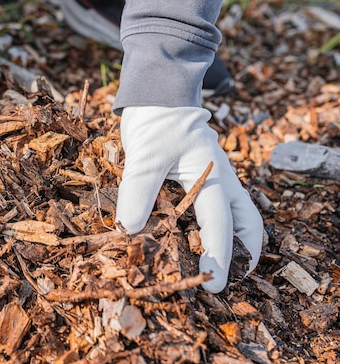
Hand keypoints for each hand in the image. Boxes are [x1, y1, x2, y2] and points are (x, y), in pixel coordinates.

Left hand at [116, 106, 262, 292]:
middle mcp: (221, 179)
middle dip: (243, 253)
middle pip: (247, 222)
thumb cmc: (155, 122)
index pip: (220, 222)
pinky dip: (216, 227)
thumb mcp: (145, 156)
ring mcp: (215, 178)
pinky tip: (196, 240)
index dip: (218, 254)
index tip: (213, 283)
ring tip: (220, 266)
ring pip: (238, 215)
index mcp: (213, 175)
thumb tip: (130, 229)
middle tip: (229, 279)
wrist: (157, 95)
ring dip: (234, 241)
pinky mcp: (201, 178)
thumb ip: (138, 190)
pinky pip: (217, 207)